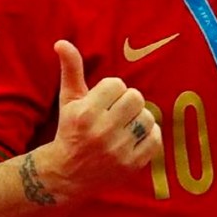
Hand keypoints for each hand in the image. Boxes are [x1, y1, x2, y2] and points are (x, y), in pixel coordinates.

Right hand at [29, 40, 157, 201]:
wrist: (67, 174)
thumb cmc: (70, 130)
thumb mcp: (68, 100)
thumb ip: (70, 69)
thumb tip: (62, 42)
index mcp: (85, 113)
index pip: (117, 84)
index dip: (112, 90)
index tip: (104, 100)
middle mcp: (102, 132)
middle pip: (136, 98)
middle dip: (128, 102)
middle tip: (118, 111)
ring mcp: (118, 151)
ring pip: (148, 118)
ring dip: (139, 118)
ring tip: (126, 125)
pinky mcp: (131, 166)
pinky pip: (155, 140)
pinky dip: (149, 136)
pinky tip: (135, 137)